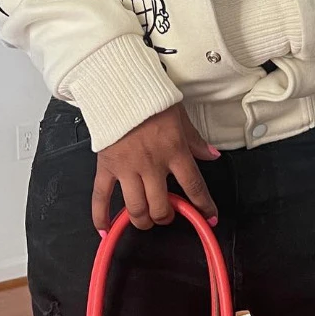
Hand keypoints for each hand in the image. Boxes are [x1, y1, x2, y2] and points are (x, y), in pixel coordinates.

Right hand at [91, 104, 219, 232]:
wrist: (120, 86)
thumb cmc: (151, 99)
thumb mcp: (181, 117)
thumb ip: (195, 141)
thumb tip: (212, 155)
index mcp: (174, 151)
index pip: (194, 186)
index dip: (204, 206)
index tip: (209, 216)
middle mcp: (151, 164)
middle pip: (161, 206)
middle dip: (167, 216)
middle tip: (168, 214)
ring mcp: (127, 167)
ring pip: (136, 208)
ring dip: (142, 220)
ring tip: (146, 219)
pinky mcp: (106, 166)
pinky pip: (101, 196)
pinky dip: (101, 215)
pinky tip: (105, 228)